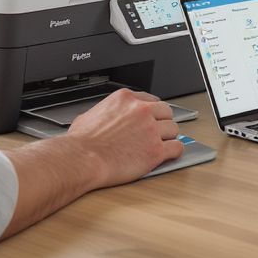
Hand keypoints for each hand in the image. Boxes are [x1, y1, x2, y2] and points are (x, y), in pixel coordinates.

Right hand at [67, 89, 182, 187]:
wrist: (82, 158)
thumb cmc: (81, 142)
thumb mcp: (89, 115)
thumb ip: (103, 113)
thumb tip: (100, 119)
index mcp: (125, 99)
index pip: (150, 100)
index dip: (152, 111)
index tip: (152, 118)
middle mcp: (141, 110)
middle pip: (166, 111)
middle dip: (163, 122)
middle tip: (159, 131)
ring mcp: (150, 129)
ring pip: (173, 129)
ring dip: (169, 137)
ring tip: (162, 144)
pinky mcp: (156, 150)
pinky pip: (176, 147)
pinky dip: (174, 152)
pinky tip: (169, 154)